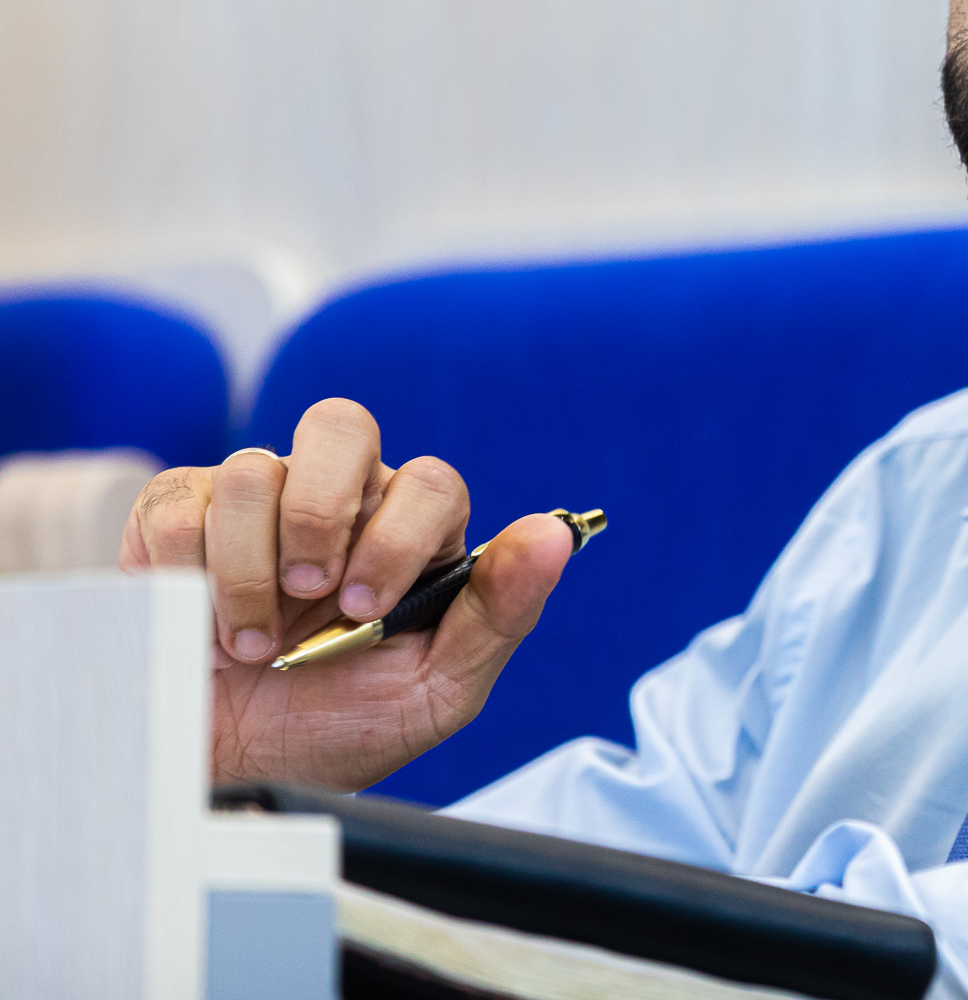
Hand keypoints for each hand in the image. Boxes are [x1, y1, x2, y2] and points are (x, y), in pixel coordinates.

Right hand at [118, 398, 574, 789]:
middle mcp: (338, 501)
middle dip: (322, 512)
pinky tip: (201, 621)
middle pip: (342, 425)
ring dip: (248, 568)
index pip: (429, 482)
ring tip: (251, 641)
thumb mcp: (436, 691)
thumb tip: (552, 535)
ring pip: (255, 468)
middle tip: (310, 590)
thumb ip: (499, 612)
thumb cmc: (336, 729)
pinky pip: (182, 500)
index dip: (397, 537)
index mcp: (410, 532)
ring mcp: (258, 501)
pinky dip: (188, 572)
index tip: (363, 607)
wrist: (231, 777)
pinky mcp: (179, 514)